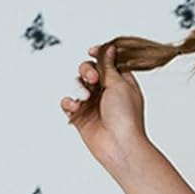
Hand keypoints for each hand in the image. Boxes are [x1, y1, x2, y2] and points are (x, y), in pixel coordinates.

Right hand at [61, 42, 149, 168]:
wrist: (119, 145)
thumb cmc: (126, 117)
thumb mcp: (120, 84)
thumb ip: (110, 66)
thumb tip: (109, 48)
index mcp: (121, 82)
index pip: (107, 62)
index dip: (99, 54)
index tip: (92, 51)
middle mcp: (106, 92)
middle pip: (89, 70)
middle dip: (87, 70)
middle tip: (92, 79)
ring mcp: (93, 104)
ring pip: (77, 84)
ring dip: (78, 87)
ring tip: (85, 98)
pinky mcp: (81, 116)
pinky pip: (68, 103)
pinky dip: (69, 102)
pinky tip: (76, 107)